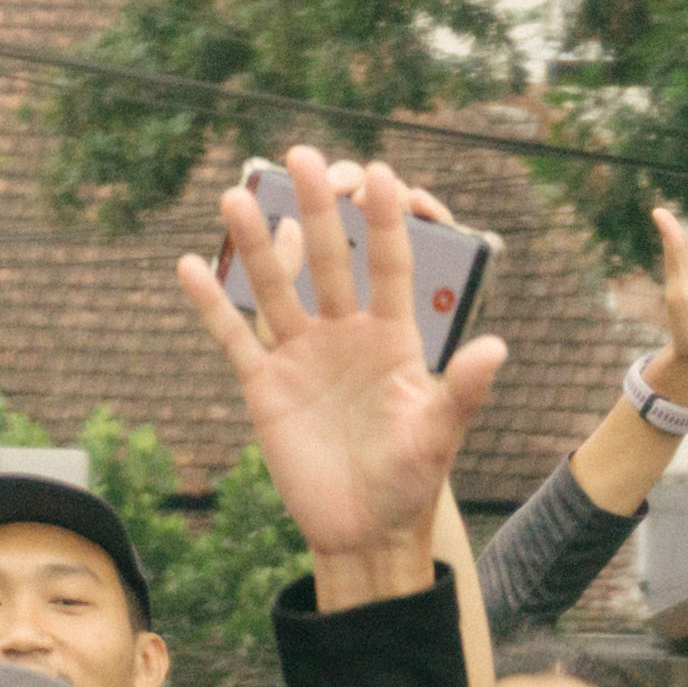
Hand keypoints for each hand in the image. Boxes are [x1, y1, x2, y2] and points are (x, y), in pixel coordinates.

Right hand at [183, 142, 504, 582]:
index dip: (384, 222)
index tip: (380, 171)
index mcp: (392, 339)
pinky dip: (212, 305)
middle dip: (318, 209)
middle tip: (304, 155)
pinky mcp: (265, 387)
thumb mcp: (439, 436)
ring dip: (258, 244)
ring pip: (276, 288)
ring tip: (238, 194)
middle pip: (329, 261)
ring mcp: (301, 357)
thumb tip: (496, 346)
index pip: (390, 266)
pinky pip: (234, 338)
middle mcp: (345, 336)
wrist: (365, 531)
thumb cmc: (411, 483)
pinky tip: (191, 264)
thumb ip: (462, 390)